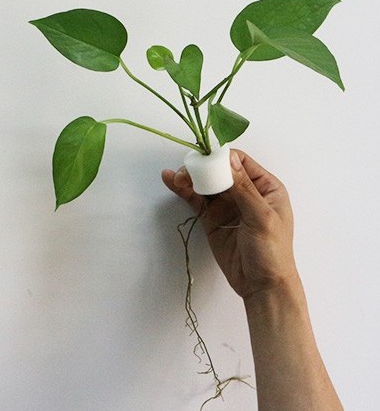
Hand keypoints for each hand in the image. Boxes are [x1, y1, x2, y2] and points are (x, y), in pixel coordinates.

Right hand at [162, 149, 297, 299]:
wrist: (262, 286)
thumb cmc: (272, 252)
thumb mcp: (261, 217)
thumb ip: (244, 189)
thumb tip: (228, 160)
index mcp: (266, 188)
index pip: (240, 162)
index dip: (222, 158)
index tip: (205, 160)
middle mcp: (246, 193)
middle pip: (219, 170)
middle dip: (202, 168)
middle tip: (186, 171)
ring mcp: (228, 206)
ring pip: (206, 184)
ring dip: (190, 178)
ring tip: (176, 177)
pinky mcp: (213, 219)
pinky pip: (197, 200)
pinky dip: (184, 191)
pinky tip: (172, 182)